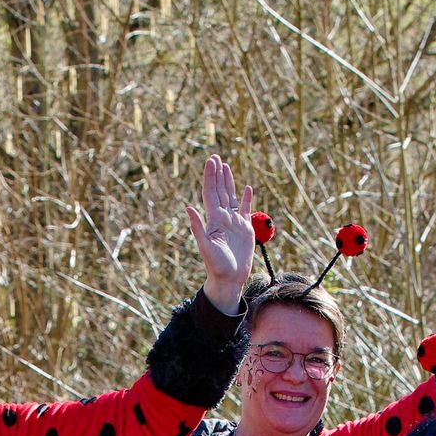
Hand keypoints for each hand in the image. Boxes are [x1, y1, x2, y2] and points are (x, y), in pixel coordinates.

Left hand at [186, 152, 257, 313]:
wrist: (229, 279)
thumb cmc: (216, 266)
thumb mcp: (205, 246)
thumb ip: (197, 227)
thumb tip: (188, 207)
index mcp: (214, 219)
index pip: (211, 192)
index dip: (211, 176)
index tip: (211, 161)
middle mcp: (223, 218)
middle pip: (220, 191)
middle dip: (218, 174)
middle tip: (215, 157)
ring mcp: (234, 223)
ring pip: (231, 197)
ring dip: (228, 182)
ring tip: (226, 166)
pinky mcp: (245, 229)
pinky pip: (245, 210)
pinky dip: (246, 199)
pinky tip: (247, 188)